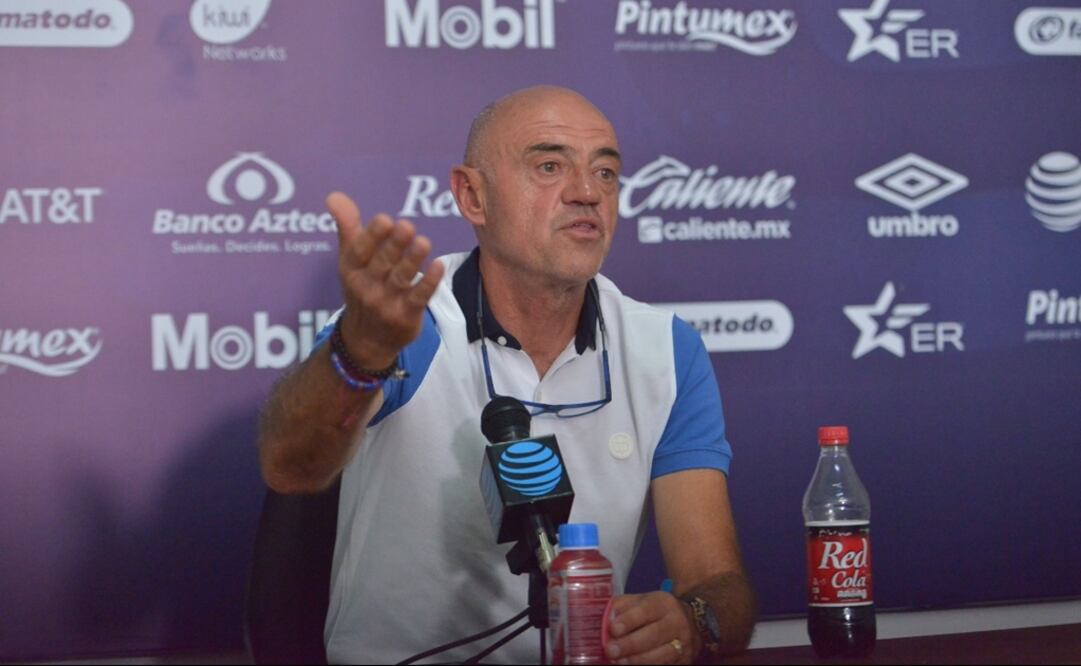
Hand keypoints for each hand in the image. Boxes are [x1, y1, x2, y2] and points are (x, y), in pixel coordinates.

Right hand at [327, 192, 444, 368]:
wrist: (366, 341)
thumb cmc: (362, 289)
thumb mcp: (350, 260)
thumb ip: (348, 227)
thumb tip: (334, 196)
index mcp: (351, 269)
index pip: (359, 251)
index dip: (372, 236)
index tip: (385, 219)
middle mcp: (366, 287)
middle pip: (382, 263)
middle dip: (394, 245)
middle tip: (407, 226)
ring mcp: (386, 303)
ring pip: (401, 279)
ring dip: (412, 261)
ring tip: (424, 242)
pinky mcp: (406, 316)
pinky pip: (419, 297)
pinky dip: (429, 282)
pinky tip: (438, 266)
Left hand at [605, 592, 699, 664]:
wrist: (692, 621)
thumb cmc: (657, 611)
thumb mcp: (642, 601)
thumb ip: (622, 607)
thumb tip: (607, 619)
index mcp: (663, 603)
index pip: (645, 611)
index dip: (629, 620)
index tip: (613, 629)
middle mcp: (676, 622)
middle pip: (653, 635)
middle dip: (630, 644)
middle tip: (610, 650)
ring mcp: (683, 643)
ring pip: (661, 654)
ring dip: (638, 660)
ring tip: (619, 662)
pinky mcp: (684, 660)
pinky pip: (666, 665)